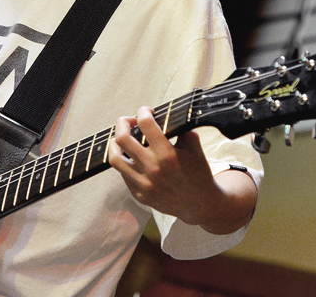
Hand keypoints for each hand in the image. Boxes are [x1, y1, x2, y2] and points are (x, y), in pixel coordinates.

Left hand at [107, 106, 253, 233]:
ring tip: (121, 138)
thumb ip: (180, 129)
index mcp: (167, 154)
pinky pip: (123, 174)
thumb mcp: (195, 147)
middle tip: (129, 121)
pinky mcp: (139, 195)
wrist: (200, 204)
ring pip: (115, 158)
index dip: (143, 112)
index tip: (146, 111)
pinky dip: (125, 162)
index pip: (145, 124)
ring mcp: (144, 184)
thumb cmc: (198, 173)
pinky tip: (131, 157)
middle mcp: (152, 169)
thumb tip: (164, 115)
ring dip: (115, 143)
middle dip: (123, 123)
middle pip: (123, 138)